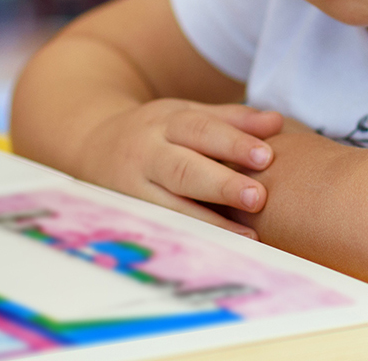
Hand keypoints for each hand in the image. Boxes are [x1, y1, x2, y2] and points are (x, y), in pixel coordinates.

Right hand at [74, 99, 283, 236]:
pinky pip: (157, 230)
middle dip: (220, 184)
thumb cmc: (156, 132)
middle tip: (258, 197)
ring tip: (247, 238)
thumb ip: (232, 119)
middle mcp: (146, 154)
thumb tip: (277, 123)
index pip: (201, 129)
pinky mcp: (124, 217)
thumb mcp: (187, 113)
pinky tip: (215, 253)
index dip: (233, 142)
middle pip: (183, 168)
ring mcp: (131, 189)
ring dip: (208, 223)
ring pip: (167, 207)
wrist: (90, 144)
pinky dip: (186, 242)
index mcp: (166, 122)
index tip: (266, 156)